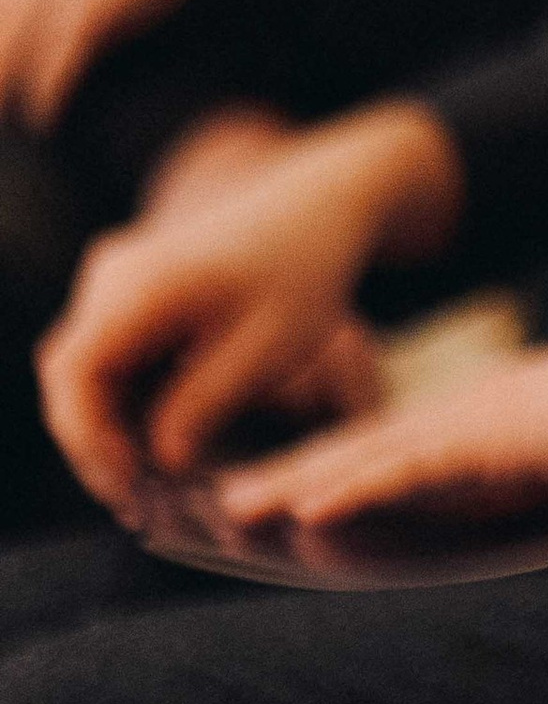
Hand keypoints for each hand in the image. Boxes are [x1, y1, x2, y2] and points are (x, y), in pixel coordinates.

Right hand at [35, 100, 461, 509]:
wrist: (320, 204)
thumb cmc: (303, 270)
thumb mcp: (266, 349)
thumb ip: (204, 405)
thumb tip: (160, 460)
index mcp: (137, 285)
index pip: (74, 375)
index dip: (90, 441)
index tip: (130, 488)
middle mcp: (112, 275)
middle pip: (71, 375)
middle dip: (98, 442)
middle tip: (139, 500)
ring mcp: (118, 278)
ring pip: (86, 368)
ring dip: (112, 423)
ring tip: (155, 480)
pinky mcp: (133, 287)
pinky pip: (111, 352)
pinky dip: (129, 397)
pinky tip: (166, 437)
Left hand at [212, 286, 547, 529]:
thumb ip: (539, 498)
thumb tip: (496, 537)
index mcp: (490, 424)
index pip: (386, 458)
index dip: (315, 481)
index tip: (249, 510)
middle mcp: (474, 413)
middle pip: (355, 450)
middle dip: (276, 482)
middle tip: (195, 513)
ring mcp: (488, 417)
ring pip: (367, 454)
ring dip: (289, 485)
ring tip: (215, 516)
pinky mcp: (510, 432)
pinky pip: (417, 466)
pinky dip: (356, 486)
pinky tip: (304, 509)